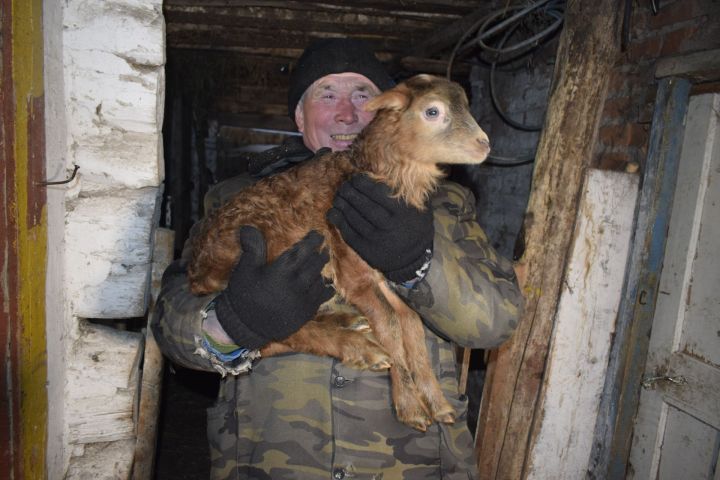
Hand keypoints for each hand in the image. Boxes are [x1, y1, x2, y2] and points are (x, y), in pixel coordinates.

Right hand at [215, 226, 332, 348]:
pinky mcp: (306, 312)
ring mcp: (303, 299)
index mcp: (282, 271)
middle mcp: (296, 284)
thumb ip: (253, 248)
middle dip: (320, 254)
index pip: (304, 251)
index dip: (313, 241)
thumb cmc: (244, 295)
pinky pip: (322, 297)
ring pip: (320, 280)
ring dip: (322, 271)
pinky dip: (325, 289)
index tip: (318, 235)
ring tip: (322, 264)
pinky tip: (325, 285)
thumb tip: (249, 227)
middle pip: (315, 264)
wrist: (246, 326)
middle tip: (323, 248)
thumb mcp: (245, 270)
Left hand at [327, 174, 433, 282]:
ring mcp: (376, 239)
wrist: (413, 259)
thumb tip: (388, 172)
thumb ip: (407, 193)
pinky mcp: (366, 250)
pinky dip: (339, 221)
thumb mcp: (419, 209)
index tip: (357, 177)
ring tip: (338, 196)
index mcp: (403, 212)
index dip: (364, 183)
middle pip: (364, 205)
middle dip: (350, 192)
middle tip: (344, 185)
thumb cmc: (414, 227)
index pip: (379, 192)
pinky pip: (349, 233)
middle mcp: (389, 225)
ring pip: (354, 218)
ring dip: (342, 205)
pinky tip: (333, 212)